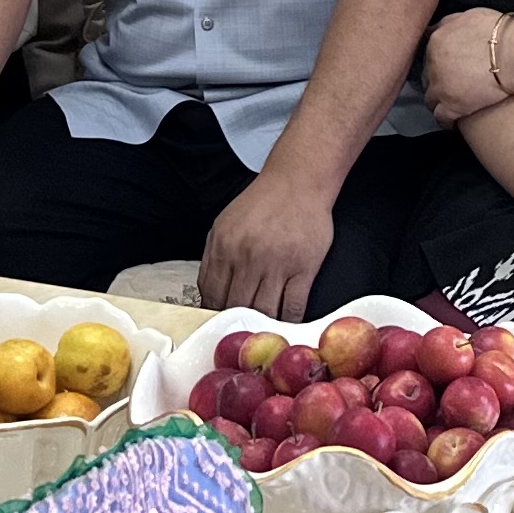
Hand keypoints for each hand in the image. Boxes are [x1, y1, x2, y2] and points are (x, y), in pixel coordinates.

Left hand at [203, 168, 339, 320]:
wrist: (298, 181)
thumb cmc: (262, 203)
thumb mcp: (225, 224)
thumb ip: (214, 259)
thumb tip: (209, 296)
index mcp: (225, 247)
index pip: (212, 295)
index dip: (215, 314)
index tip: (220, 322)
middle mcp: (249, 257)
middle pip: (237, 307)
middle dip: (237, 323)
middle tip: (241, 331)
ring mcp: (278, 264)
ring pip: (264, 312)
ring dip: (262, 326)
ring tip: (262, 331)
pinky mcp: (304, 269)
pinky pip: (293, 307)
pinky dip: (287, 321)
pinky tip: (284, 324)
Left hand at [421, 8, 510, 122]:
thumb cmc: (500, 33)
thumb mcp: (470, 15)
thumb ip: (450, 22)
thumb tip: (439, 27)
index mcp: (436, 41)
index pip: (428, 57)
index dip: (438, 65)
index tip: (446, 70)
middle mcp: (433, 64)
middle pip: (427, 78)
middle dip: (437, 83)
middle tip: (451, 88)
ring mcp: (440, 86)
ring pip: (430, 99)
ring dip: (440, 102)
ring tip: (452, 106)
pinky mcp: (452, 106)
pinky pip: (441, 118)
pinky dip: (446, 121)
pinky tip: (454, 122)